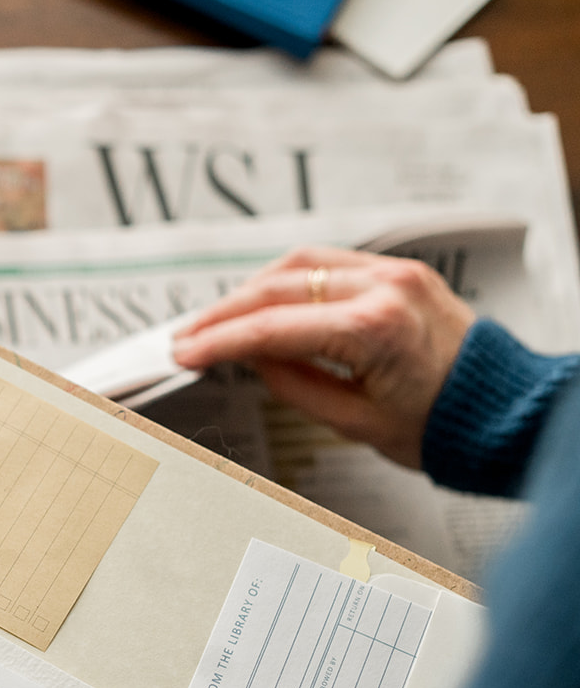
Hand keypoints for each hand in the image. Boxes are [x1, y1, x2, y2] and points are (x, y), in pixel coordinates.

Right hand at [171, 247, 473, 467]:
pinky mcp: (398, 271)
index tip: (185, 353)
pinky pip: (328, 262)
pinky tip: (263, 301)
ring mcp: (394, 273)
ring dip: (250, 290)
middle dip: (223, 312)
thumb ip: (292, 384)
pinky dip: (287, 280)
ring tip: (218, 319)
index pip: (273, 328)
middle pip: (278, 287)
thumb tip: (250, 357)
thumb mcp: (354, 423)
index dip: (218, 342)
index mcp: (376, 329)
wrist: (503, 410)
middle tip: (188, 336)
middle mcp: (386, 288)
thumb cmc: (442, 425)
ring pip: (298, 264)